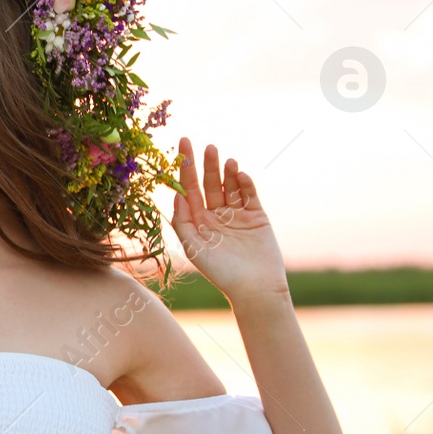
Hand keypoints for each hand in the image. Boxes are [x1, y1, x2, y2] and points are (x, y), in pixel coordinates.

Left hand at [170, 137, 288, 300]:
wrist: (254, 287)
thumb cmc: (220, 272)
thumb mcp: (194, 247)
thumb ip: (183, 221)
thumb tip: (176, 194)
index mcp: (197, 220)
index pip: (189, 188)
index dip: (185, 167)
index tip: (182, 146)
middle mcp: (215, 214)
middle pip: (209, 183)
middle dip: (207, 165)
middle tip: (207, 147)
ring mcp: (237, 214)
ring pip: (230, 186)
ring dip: (227, 172)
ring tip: (226, 160)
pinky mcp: (257, 216)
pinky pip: (249, 194)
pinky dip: (245, 184)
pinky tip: (240, 175)